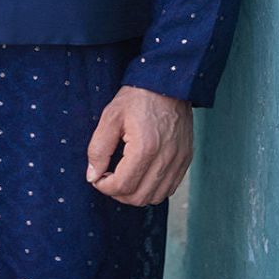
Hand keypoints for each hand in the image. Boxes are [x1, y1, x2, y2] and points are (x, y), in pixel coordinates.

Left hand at [85, 84, 192, 205]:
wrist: (168, 81)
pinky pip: (170, 188)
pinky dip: (153, 189)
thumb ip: (99, 148)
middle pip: (139, 197)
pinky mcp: (186, 158)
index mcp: (145, 147)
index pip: (122, 186)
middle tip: (109, 178)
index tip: (98, 176)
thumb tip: (92, 176)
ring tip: (125, 176)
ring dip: (136, 194)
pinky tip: (142, 174)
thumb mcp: (111, 116)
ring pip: (155, 197)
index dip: (104, 186)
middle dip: (118, 193)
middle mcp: (166, 158)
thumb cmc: (138, 97)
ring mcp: (179, 160)